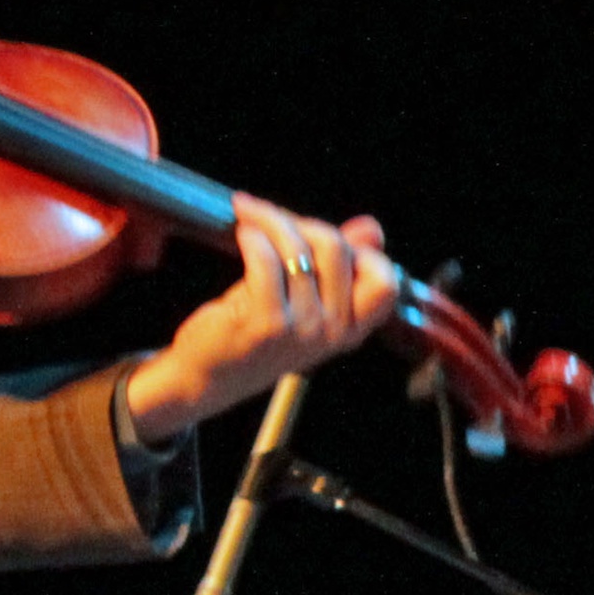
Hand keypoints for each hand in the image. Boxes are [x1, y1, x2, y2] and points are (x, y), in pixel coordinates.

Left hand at [119, 201, 401, 440]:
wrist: (209, 375)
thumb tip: (372, 228)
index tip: (327, 236)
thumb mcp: (307, 300)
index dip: (362, 252)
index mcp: (350, 329)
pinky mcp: (266, 322)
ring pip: (298, 249)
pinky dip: (253, 237)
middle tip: (274, 218)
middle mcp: (332, 332)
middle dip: (303, 222)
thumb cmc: (257, 330)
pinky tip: (243, 234)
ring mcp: (301, 328)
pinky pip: (266, 259)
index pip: (384, 283)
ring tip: (250, 218)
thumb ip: (341, 265)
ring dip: (270, 222)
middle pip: (337, 250)